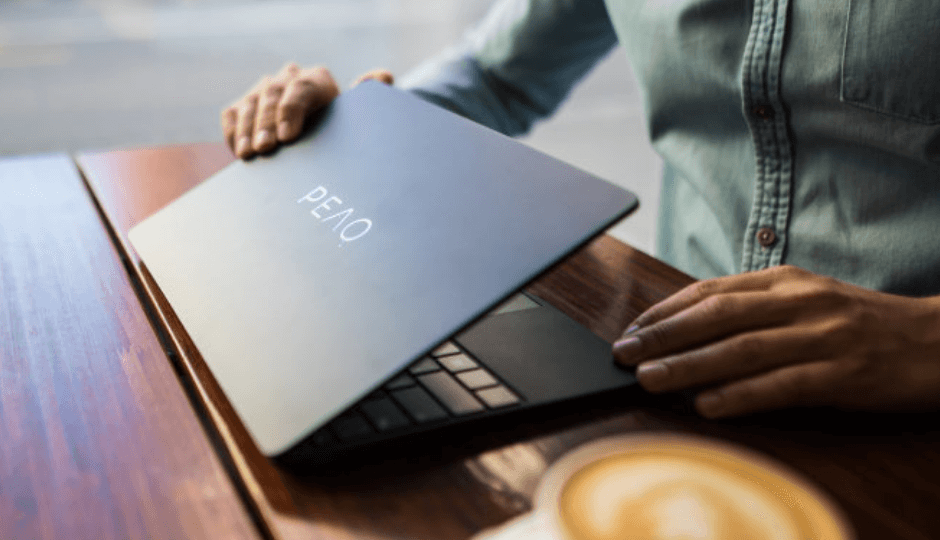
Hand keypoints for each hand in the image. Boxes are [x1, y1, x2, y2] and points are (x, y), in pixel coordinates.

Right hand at [220, 63, 392, 158]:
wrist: (323, 139)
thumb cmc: (342, 132)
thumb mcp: (359, 119)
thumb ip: (371, 98)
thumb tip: (383, 77)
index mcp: (317, 80)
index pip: (301, 87)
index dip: (291, 110)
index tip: (289, 137)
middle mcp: (288, 79)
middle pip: (272, 94)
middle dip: (266, 123)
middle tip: (266, 148)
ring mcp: (263, 91)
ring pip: (249, 103)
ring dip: (247, 130)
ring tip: (249, 153)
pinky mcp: (243, 106)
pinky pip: (232, 114)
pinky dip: (232, 131)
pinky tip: (237, 150)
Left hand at [613, 265, 939, 417]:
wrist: (938, 339)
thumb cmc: (859, 322)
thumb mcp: (806, 300)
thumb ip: (754, 309)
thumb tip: (689, 332)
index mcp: (785, 280)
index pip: (711, 291)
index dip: (665, 311)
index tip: (632, 330)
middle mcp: (799, 302)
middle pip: (717, 316)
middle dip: (664, 336)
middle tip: (624, 354)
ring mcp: (822, 336)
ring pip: (742, 349)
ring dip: (689, 366)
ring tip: (650, 379)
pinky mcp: (843, 373)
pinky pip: (782, 385)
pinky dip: (741, 395)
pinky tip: (708, 405)